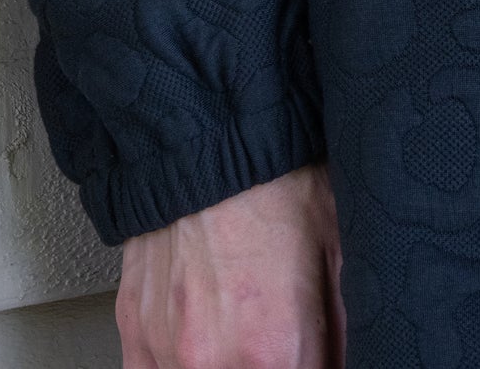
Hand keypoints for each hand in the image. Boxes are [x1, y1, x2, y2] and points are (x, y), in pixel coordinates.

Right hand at [118, 163, 344, 368]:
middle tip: (279, 330)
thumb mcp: (338, 251)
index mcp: (275, 348)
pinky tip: (203, 334)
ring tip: (240, 320)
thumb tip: (344, 358)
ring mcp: (166, 352)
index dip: (314, 365)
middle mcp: (214, 362)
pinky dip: (180, 362)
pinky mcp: (135, 334)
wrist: (208, 132)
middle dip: (271, 359)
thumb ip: (340, 327)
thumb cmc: (276, 181)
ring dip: (227, 359)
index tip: (313, 350)